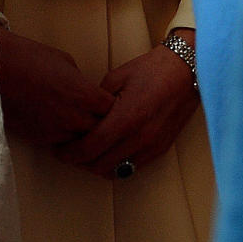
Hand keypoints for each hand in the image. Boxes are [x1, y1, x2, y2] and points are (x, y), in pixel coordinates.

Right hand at [0, 28, 115, 147]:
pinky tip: (59, 124)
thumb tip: (85, 92)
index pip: (112, 110)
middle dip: (102, 123)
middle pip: (102, 131)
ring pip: (83, 142)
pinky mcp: (41, 139)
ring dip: (83, 134)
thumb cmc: (28, 57)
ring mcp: (58, 131)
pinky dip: (65, 137)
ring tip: (78, 122)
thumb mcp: (64, 61)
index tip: (108, 102)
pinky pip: (62, 144)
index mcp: (84, 95)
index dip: (112, 105)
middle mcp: (75, 118)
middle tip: (98, 116)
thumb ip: (81, 82)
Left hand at [55, 40, 199, 177]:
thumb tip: (81, 116)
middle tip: (66, 153)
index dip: (71, 153)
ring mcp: (152, 147)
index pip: (92, 147)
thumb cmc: (149, 70)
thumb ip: (97, 101)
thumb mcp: (116, 77)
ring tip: (83, 155)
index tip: (58, 150)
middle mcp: (140, 138)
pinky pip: (132, 168)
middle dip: (80, 162)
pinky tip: (105, 154)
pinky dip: (115, 166)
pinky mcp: (160, 150)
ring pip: (117, 171)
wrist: (185, 72)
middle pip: (101, 165)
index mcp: (126, 118)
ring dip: (97, 167)